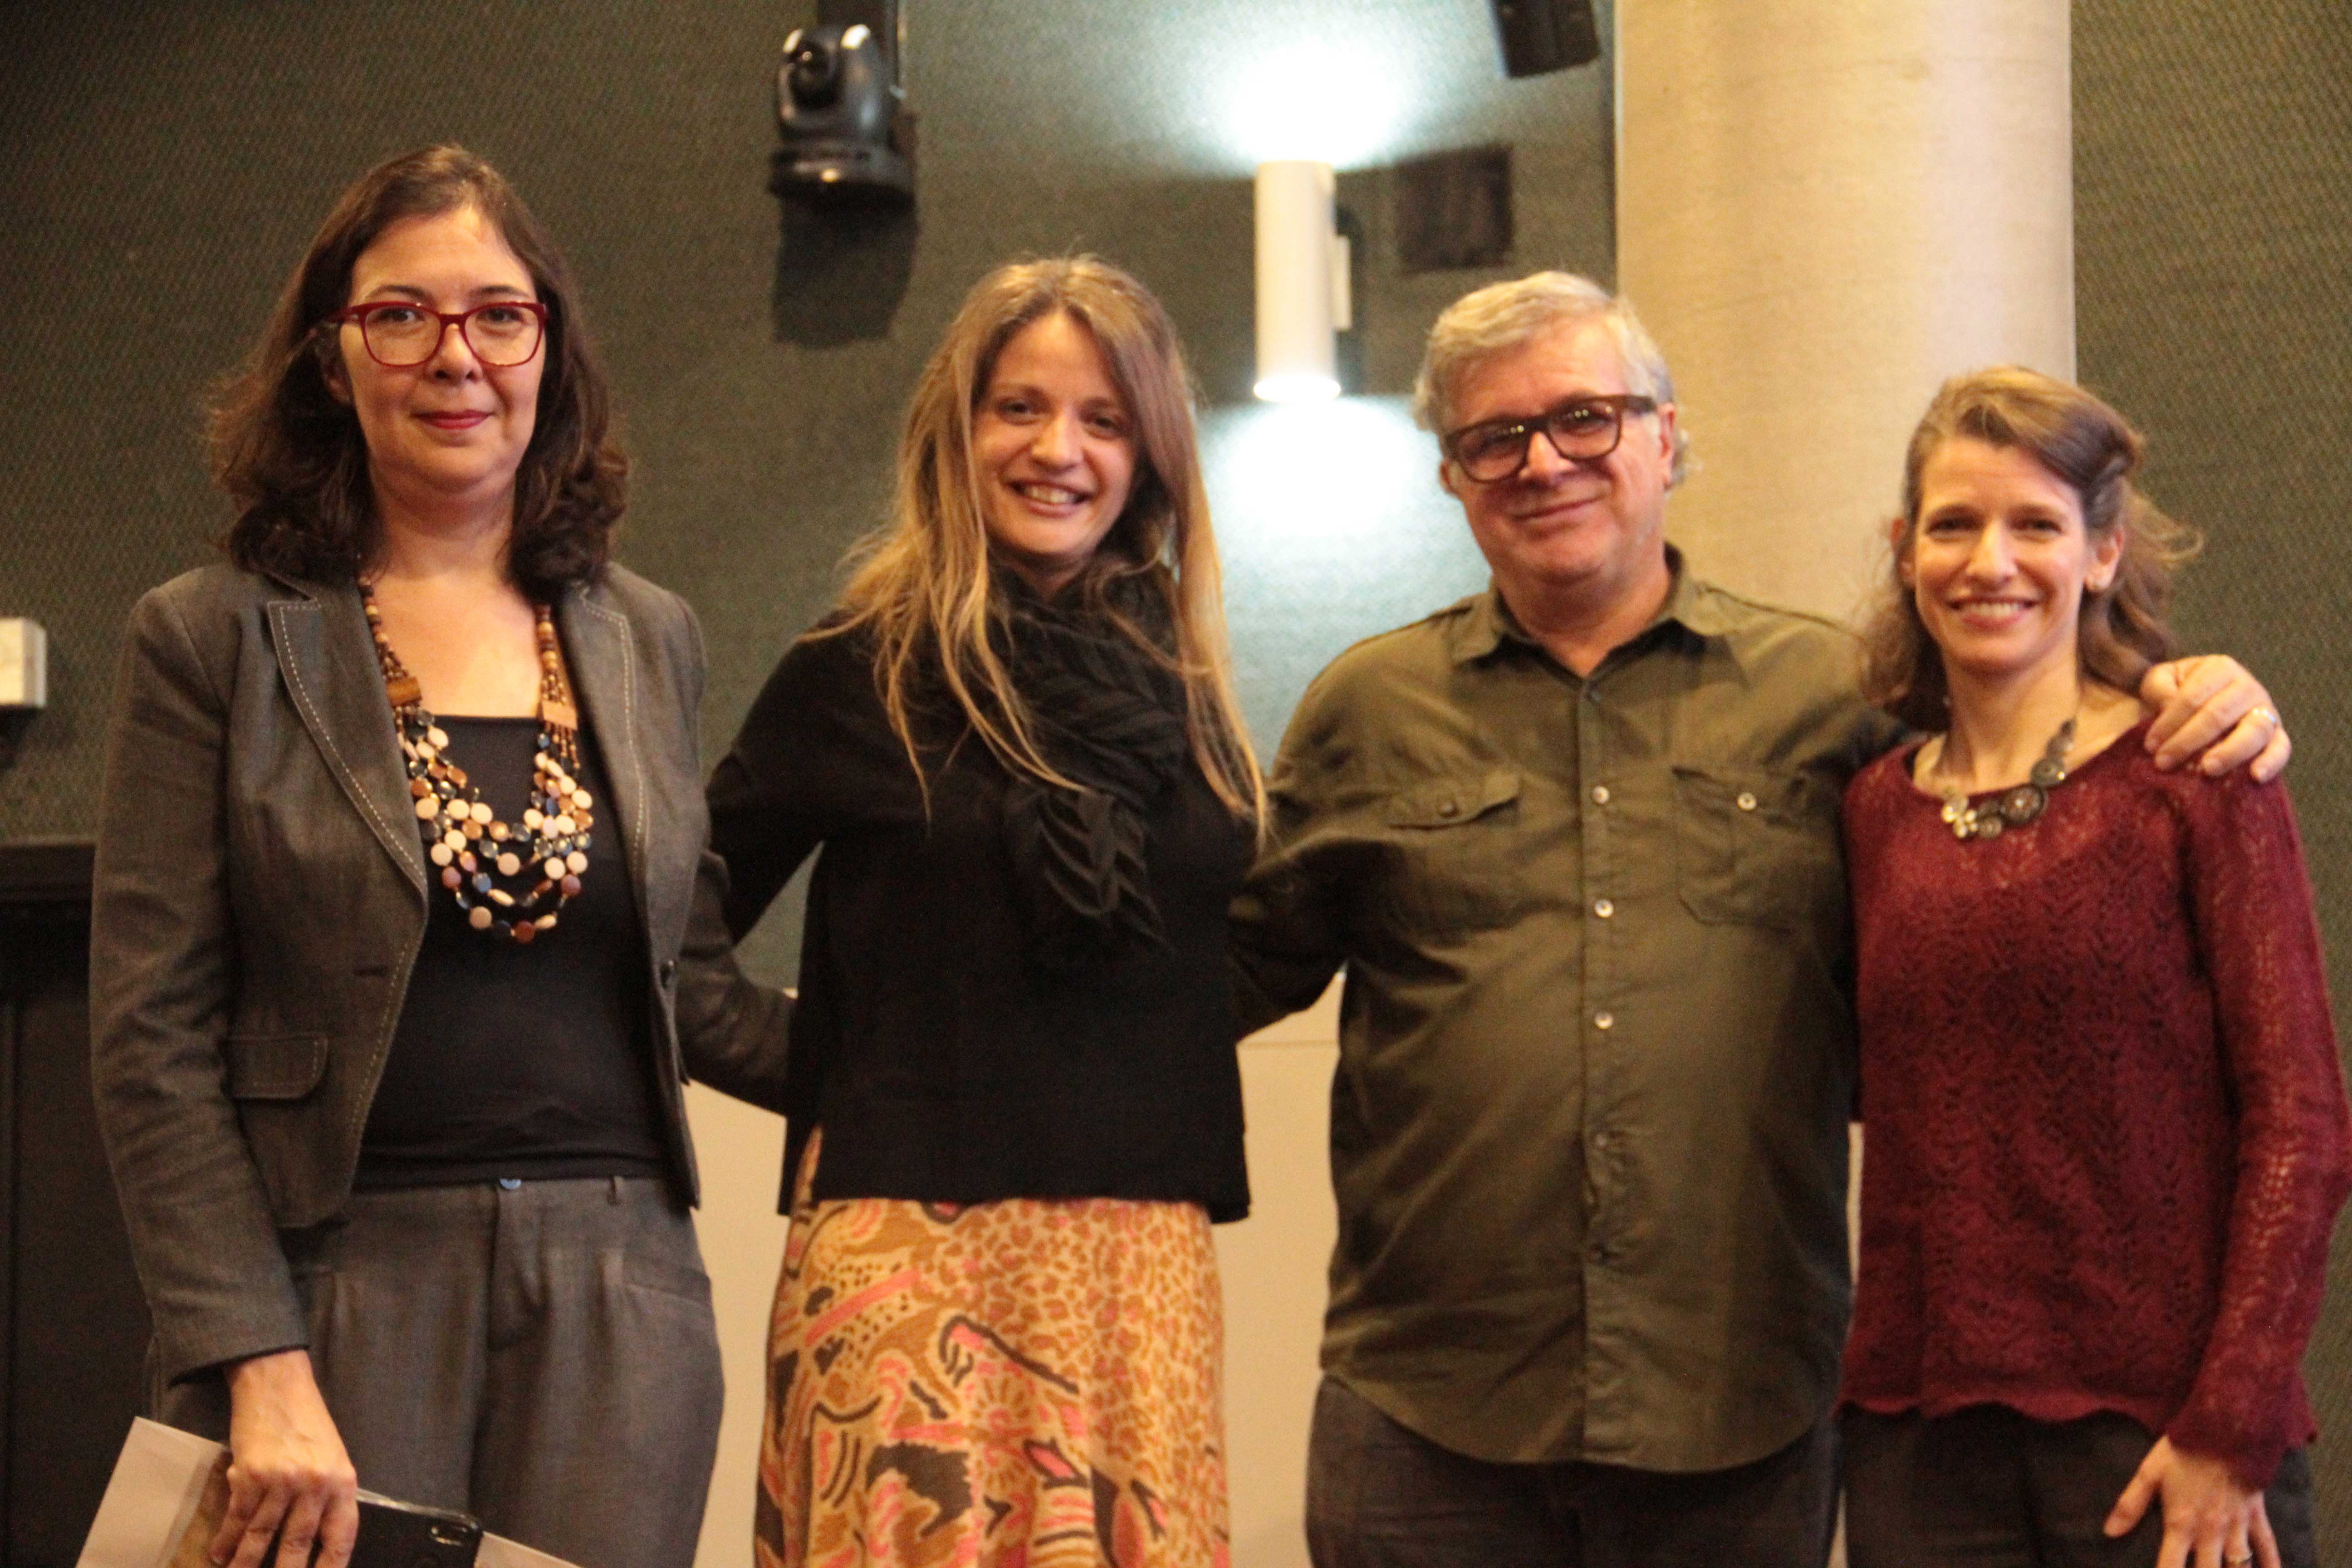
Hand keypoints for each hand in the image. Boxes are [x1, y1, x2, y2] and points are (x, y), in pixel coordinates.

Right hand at [212, 1350, 358, 1567]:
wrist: (277, 1386)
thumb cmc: (309, 1423)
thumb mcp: (333, 1458)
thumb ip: (327, 1497)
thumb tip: (314, 1540)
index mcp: (342, 1482)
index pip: (340, 1537)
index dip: (330, 1567)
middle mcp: (314, 1485)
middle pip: (297, 1545)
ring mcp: (281, 1482)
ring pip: (261, 1537)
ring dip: (246, 1563)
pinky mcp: (249, 1476)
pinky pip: (237, 1518)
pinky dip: (226, 1540)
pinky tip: (219, 1555)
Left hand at [2104, 1436, 2278, 1567]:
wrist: (2224, 1430)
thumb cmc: (2183, 1451)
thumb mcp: (2148, 1474)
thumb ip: (2129, 1505)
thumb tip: (2109, 1532)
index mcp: (2180, 1524)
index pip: (2170, 1565)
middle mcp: (2209, 1532)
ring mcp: (2235, 1526)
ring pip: (2238, 1566)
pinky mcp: (2255, 1516)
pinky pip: (2267, 1546)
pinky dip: (2272, 1564)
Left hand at [2140, 656, 2288, 780]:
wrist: (2199, 706)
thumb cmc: (2175, 692)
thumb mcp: (2161, 681)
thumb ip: (2159, 688)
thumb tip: (2168, 705)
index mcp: (2220, 668)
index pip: (2193, 697)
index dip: (2169, 722)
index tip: (2150, 746)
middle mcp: (2248, 686)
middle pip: (2218, 715)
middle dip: (2188, 741)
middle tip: (2164, 762)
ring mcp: (2266, 710)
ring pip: (2253, 731)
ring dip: (2229, 752)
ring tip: (2207, 769)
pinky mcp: (2277, 734)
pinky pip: (2282, 748)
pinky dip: (2272, 762)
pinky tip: (2256, 777)